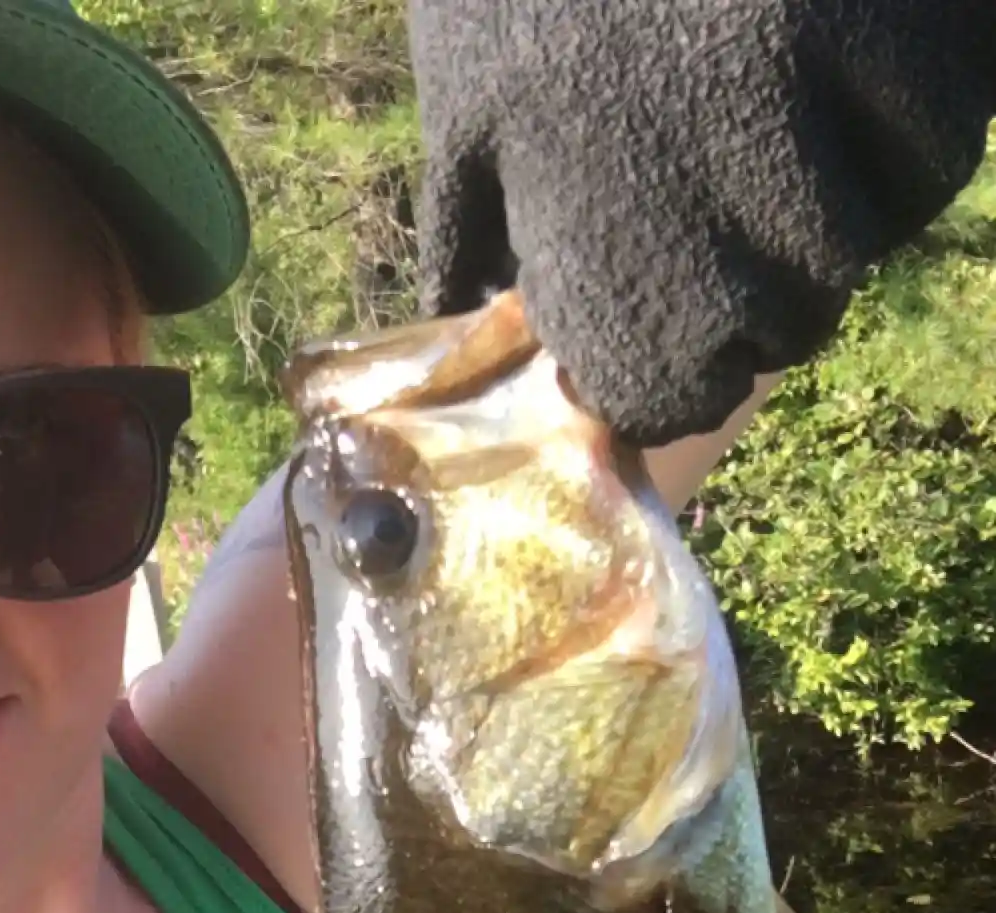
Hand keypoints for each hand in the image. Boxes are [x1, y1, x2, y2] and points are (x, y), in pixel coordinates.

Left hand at [407, 0, 994, 446]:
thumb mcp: (470, 87)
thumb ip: (477, 224)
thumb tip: (483, 320)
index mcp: (585, 184)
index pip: (664, 376)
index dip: (672, 387)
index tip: (669, 366)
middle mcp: (708, 153)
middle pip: (780, 326)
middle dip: (755, 312)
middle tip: (727, 246)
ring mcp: (822, 82)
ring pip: (864, 243)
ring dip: (830, 222)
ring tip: (774, 136)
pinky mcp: (917, 35)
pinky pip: (931, 151)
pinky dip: (898, 142)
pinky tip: (844, 76)